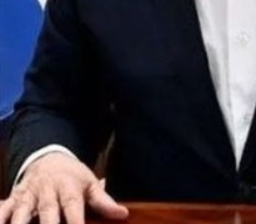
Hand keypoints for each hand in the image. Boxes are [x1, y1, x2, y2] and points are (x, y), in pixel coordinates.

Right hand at [0, 153, 128, 223]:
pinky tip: (1, 223)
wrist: (47, 159)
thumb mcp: (90, 185)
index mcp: (68, 188)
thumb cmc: (73, 177)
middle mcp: (47, 192)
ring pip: (22, 213)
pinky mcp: (13, 200)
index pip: (73, 207)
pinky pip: (3, 210)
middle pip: (47, 212)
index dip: (75, 222)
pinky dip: (1, 217)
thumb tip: (123, 214)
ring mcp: (28, 196)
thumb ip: (104, 201)